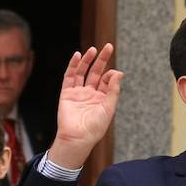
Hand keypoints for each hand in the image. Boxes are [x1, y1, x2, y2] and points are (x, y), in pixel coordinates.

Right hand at [48, 44, 122, 169]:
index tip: (113, 73)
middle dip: (102, 60)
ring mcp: (78, 93)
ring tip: (93, 50)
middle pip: (96, 72)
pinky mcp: (67, 94)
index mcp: (102, 98)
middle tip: (108, 46)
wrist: (78, 138)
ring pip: (82, 72)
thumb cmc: (95, 127)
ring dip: (88, 61)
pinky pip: (69, 77)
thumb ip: (113, 89)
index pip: (107, 81)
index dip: (111, 75)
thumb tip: (118, 72)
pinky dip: (73, 66)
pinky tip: (77, 56)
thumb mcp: (109, 107)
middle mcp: (90, 94)